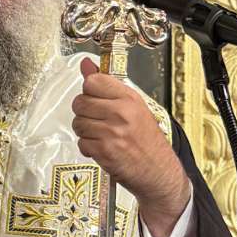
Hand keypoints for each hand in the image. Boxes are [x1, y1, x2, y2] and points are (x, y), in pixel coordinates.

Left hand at [71, 59, 190, 236]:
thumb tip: (86, 65)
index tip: (96, 99)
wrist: (159, 171)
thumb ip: (107, 86)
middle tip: (98, 121)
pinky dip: (88, 148)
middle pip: (80, 102)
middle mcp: (121, 112)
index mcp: (129, 98)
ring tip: (101, 136)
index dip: (89, 91)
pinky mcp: (104, 151)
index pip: (93, 81)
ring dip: (85, 131)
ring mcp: (112, 132)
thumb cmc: (147, 141)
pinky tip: (102, 149)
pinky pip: (82, 143)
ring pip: (78, 123)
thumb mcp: (133, 107)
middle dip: (84, 113)